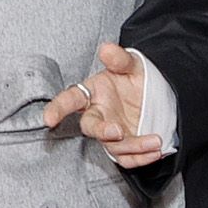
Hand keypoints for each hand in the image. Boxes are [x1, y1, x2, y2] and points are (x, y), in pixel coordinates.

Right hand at [43, 42, 165, 166]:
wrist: (158, 96)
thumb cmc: (135, 78)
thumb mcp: (132, 64)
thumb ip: (119, 58)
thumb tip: (107, 48)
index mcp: (92, 93)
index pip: (70, 99)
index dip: (58, 109)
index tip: (49, 119)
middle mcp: (98, 115)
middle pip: (90, 127)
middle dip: (102, 131)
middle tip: (118, 131)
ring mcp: (110, 133)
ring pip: (112, 146)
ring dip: (133, 146)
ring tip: (155, 140)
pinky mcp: (123, 147)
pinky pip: (126, 159)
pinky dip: (141, 158)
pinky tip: (156, 151)